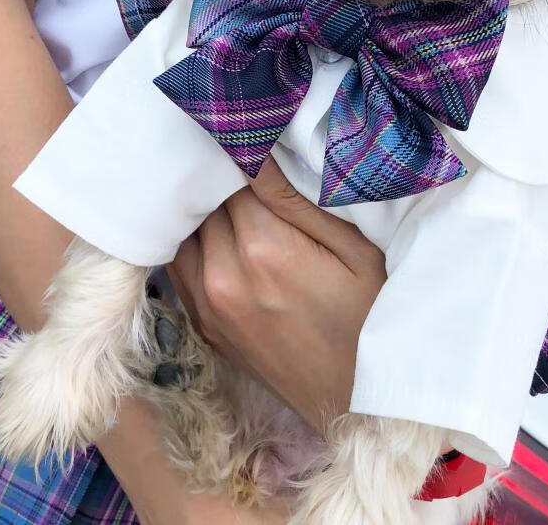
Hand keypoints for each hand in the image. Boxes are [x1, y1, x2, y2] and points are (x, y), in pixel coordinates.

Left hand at [168, 158, 386, 433]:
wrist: (355, 402)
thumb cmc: (368, 317)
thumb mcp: (354, 251)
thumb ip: (300, 200)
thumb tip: (258, 150)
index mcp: (265, 249)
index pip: (231, 174)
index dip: (244, 154)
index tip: (259, 145)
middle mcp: (224, 275)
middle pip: (206, 200)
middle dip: (223, 179)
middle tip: (249, 166)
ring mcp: (207, 303)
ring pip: (185, 229)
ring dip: (204, 210)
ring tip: (235, 200)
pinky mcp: (201, 323)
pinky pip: (180, 264)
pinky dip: (194, 242)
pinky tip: (220, 234)